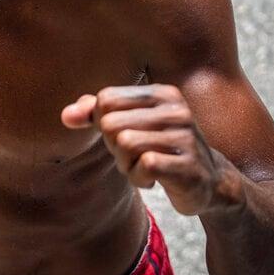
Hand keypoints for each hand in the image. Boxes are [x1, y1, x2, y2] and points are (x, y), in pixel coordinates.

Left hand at [61, 84, 228, 215]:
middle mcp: (176, 110)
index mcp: (161, 93)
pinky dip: (139, 178)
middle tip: (135, 155)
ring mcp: (185, 137)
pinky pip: (143, 167)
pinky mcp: (188, 166)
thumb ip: (95, 113)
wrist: (207, 181)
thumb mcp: (128, 124)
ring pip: (124, 144)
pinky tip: (154, 178)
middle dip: (114, 147)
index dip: (103, 123)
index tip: (123, 134)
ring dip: (126, 164)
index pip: (106, 100)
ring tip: (144, 166)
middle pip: (111, 124)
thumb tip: (66, 116)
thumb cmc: (158, 147)